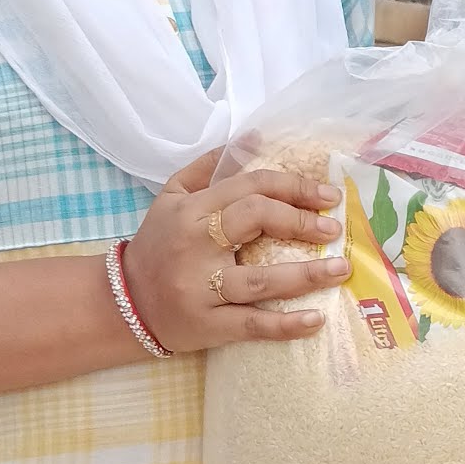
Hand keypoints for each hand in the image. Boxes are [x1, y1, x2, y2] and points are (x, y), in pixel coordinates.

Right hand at [124, 146, 344, 351]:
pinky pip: (251, 324)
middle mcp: (196, 246)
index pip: (249, 188)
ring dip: (306, 275)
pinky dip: (285, 325)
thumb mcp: (172, 197)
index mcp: (191, 211)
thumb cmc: (157, 245)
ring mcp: (200, 288)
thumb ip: (209, 167)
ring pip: (259, 278)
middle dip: (301, 221)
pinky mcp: (206, 325)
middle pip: (255, 220)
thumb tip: (255, 138)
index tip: (326, 196)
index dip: (293, 188)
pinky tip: (316, 320)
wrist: (124, 302)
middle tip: (334, 228)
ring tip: (340, 268)